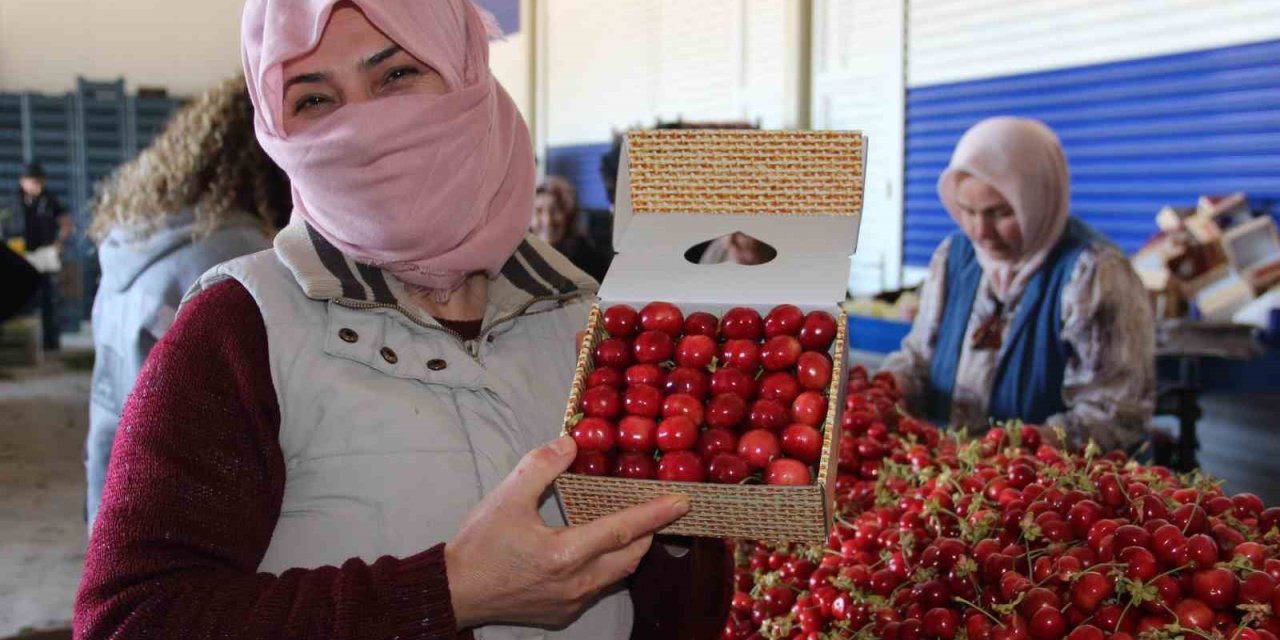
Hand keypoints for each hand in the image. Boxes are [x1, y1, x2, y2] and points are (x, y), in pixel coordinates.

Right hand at [445, 436, 689, 629]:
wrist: (454, 591)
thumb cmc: (480, 545)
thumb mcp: (507, 497)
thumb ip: (541, 466)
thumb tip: (571, 442)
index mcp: (566, 552)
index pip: (623, 529)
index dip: (655, 513)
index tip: (683, 502)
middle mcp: (577, 582)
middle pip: (631, 555)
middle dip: (649, 532)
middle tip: (658, 509)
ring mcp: (572, 602)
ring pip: (617, 574)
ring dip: (629, 550)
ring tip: (632, 526)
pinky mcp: (563, 613)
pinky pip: (599, 588)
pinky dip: (607, 567)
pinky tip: (596, 551)